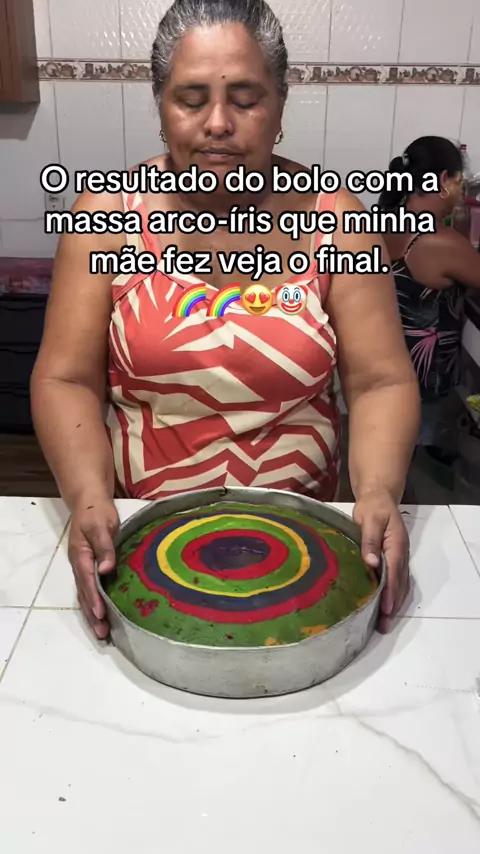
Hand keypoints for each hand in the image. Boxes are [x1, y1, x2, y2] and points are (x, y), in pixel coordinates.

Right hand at [67, 495, 118, 638]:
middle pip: (84, 594)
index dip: (94, 599)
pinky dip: (94, 604)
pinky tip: (102, 615)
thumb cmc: (97, 512)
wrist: (90, 502)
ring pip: (85, 595)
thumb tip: (107, 570)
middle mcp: (79, 565)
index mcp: (81, 556)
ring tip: (101, 632)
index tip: (102, 614)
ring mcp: (83, 567)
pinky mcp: (89, 566)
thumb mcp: (102, 526)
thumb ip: (105, 548)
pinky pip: (90, 589)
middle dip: (92, 615)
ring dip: (92, 613)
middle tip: (101, 634)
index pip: (87, 581)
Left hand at [353, 491, 409, 632]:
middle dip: (393, 605)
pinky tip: (384, 604)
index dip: (390, 592)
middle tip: (385, 626)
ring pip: (400, 584)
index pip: (394, 573)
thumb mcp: (368, 519)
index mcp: (396, 545)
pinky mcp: (393, 557)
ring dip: (394, 603)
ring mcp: (399, 556)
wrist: (379, 497)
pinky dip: (393, 594)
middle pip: (400, 583)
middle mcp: (400, 553)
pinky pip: (396, 579)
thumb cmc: (372, 507)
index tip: (386, 610)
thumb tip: (371, 563)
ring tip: (385, 622)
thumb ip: (369, 541)